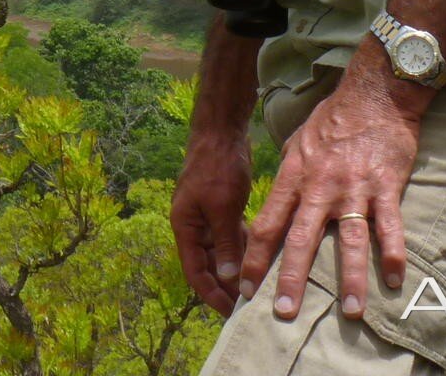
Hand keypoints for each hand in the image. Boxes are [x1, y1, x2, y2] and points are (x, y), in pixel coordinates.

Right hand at [171, 127, 253, 317]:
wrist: (221, 131)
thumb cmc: (217, 167)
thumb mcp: (222, 207)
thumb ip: (225, 242)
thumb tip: (229, 277)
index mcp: (185, 226)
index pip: (195, 271)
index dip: (211, 294)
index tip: (231, 314)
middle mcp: (193, 225)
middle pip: (208, 265)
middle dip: (225, 286)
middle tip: (249, 307)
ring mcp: (207, 216)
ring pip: (221, 252)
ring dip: (235, 269)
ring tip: (256, 290)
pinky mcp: (221, 207)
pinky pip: (231, 237)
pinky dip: (242, 249)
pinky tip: (261, 261)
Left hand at [237, 67, 421, 320]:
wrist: (373, 97)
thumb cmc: (331, 122)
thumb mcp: (296, 145)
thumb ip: (287, 179)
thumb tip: (275, 209)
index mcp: (293, 177)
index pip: (267, 225)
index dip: (255, 258)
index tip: (246, 289)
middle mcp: (319, 187)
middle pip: (300, 239)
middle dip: (291, 278)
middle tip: (283, 312)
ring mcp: (353, 188)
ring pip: (348, 240)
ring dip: (349, 279)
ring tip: (349, 312)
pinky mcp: (385, 187)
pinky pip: (389, 226)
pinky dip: (392, 253)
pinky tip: (394, 280)